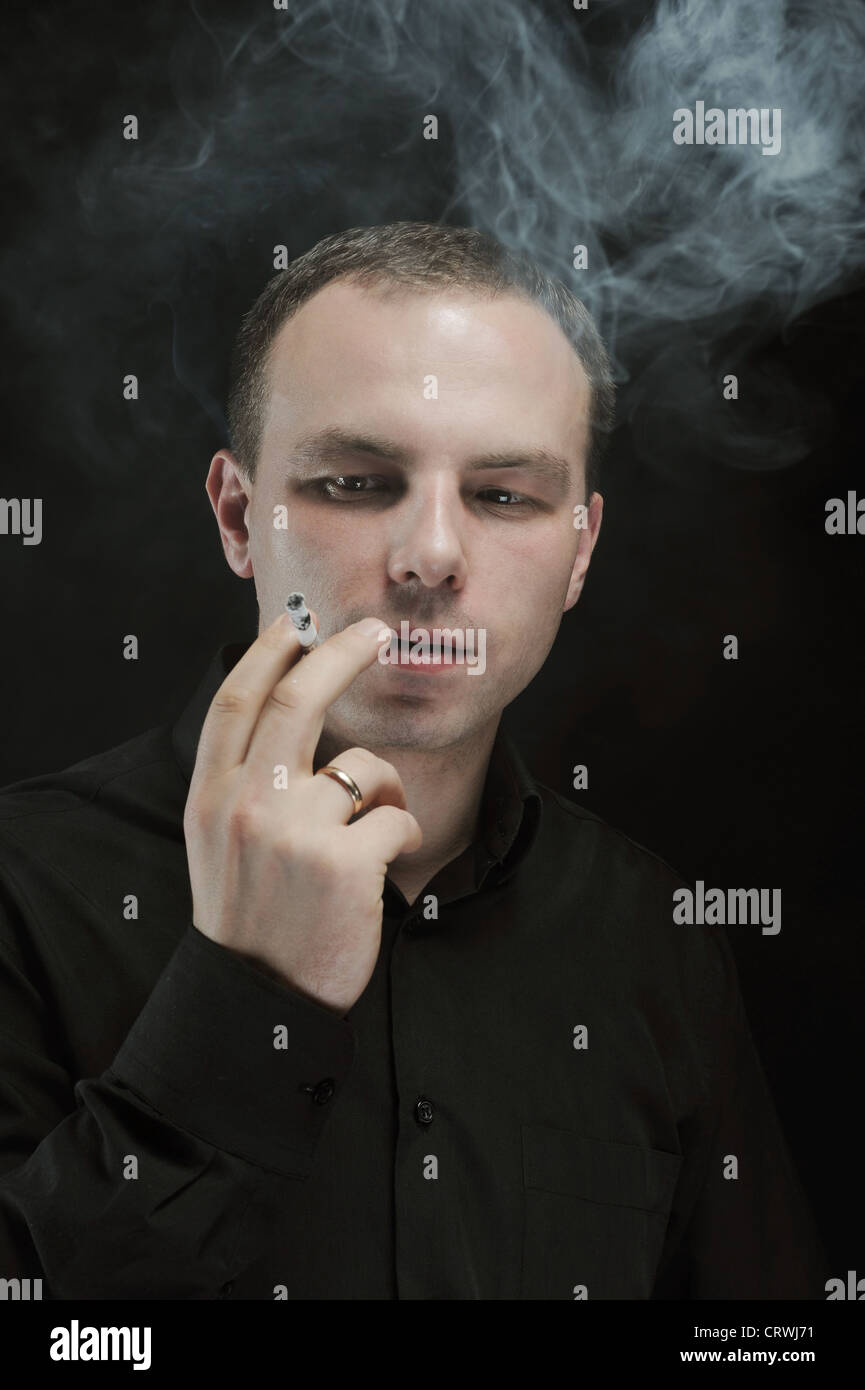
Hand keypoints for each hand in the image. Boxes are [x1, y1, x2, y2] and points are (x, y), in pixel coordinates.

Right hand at [183, 611, 422, 1013]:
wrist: (257, 1000)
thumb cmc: (251, 914)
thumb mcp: (218, 840)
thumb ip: (243, 779)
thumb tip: (287, 705)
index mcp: (211, 797)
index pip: (236, 701)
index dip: (268, 652)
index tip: (297, 623)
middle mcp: (246, 805)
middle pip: (299, 698)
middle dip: (341, 653)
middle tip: (374, 634)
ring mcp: (294, 833)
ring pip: (367, 767)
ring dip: (385, 793)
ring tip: (368, 840)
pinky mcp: (345, 863)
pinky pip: (399, 816)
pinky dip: (403, 837)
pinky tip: (378, 873)